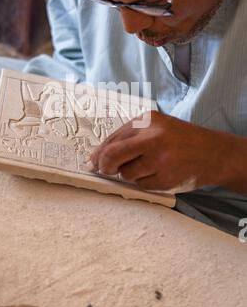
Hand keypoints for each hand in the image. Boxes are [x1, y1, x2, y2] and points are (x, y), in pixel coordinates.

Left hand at [90, 111, 233, 191]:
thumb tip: (97, 158)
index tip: (93, 163)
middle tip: (107, 170)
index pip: (112, 140)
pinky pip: (142, 185)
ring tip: (148, 166)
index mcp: (147, 120)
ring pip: (127, 174)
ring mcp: (161, 160)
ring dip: (131, 174)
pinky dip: (145, 182)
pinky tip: (159, 173)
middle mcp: (153, 138)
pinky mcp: (167, 179)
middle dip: (105, 166)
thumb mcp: (155, 127)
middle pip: (112, 157)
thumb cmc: (179, 139)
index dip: (98, 154)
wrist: (213, 153)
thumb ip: (127, 138)